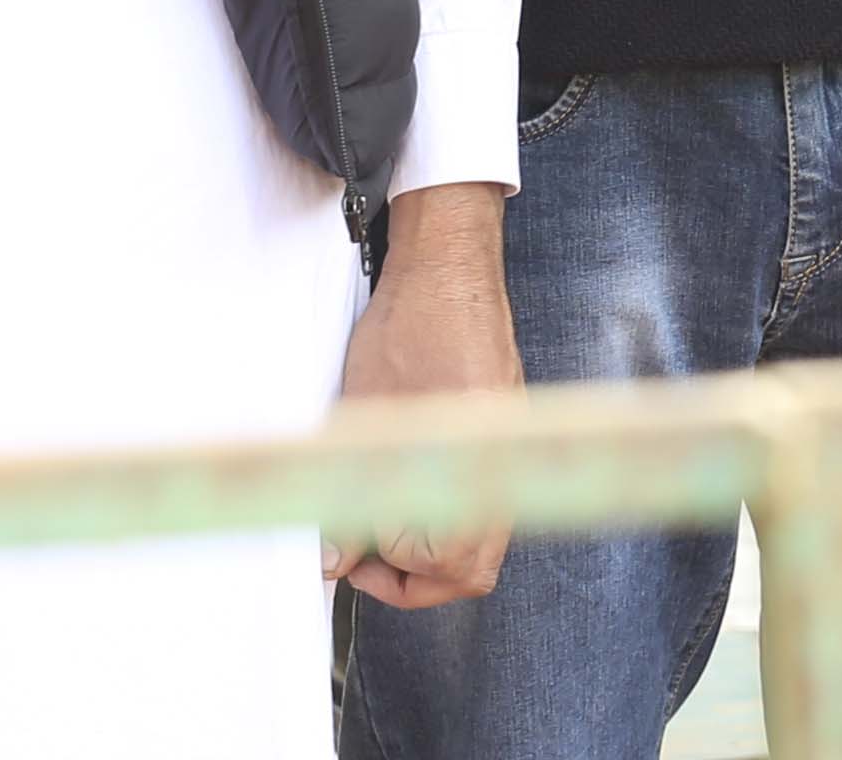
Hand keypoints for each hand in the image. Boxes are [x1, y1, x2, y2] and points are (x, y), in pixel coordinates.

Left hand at [329, 183, 519, 607]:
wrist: (449, 266)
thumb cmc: (409, 329)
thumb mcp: (363, 420)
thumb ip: (352, 498)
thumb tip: (336, 559)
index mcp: (471, 468)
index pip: (440, 569)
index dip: (383, 570)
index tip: (345, 552)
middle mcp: (500, 470)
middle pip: (469, 571)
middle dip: (413, 574)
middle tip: (362, 548)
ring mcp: (506, 454)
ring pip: (476, 542)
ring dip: (427, 546)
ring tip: (379, 518)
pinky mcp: (502, 436)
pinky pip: (479, 502)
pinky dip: (442, 512)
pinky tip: (405, 484)